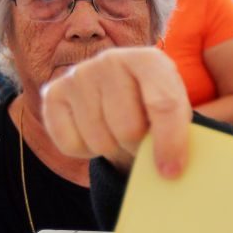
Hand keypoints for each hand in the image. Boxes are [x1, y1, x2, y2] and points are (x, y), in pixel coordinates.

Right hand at [42, 47, 192, 176]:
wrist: (121, 94)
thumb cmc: (155, 109)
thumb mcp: (177, 114)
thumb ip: (179, 135)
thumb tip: (170, 172)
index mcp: (150, 59)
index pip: (163, 105)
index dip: (170, 144)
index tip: (171, 172)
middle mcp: (112, 59)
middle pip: (128, 129)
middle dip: (138, 147)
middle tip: (142, 142)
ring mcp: (79, 74)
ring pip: (99, 140)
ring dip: (113, 149)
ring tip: (120, 135)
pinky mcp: (52, 93)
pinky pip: (70, 144)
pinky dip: (86, 151)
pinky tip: (95, 132)